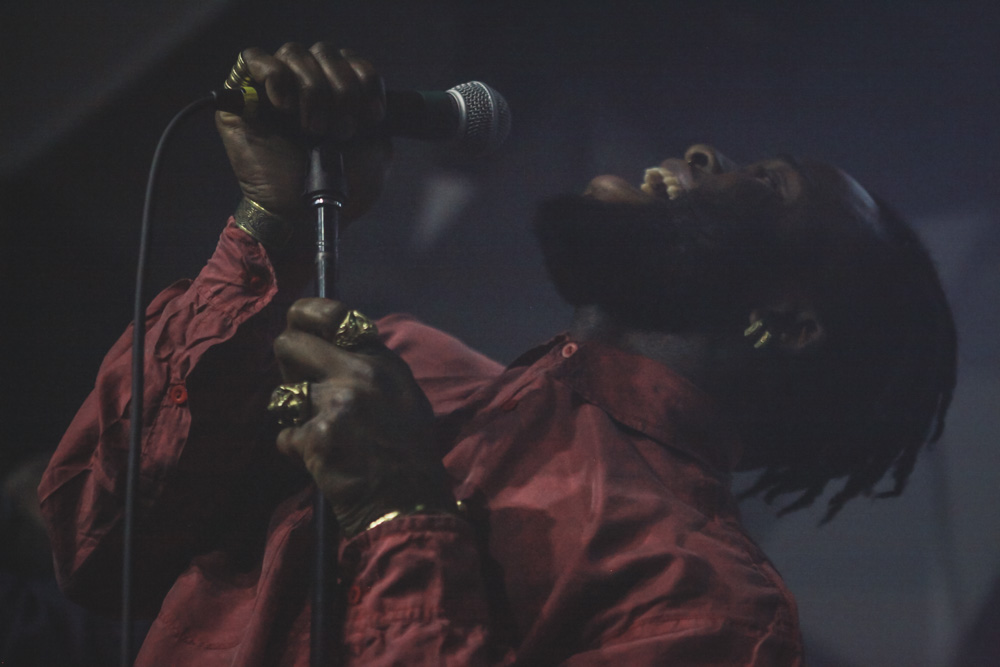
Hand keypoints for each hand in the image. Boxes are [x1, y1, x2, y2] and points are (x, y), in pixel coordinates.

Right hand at [216, 42, 391, 221]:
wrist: (304, 214)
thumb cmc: (340, 189)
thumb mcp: (375, 150)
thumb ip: (375, 114)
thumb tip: (373, 93)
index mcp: (335, 95)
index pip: (350, 59)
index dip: (364, 79)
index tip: (372, 115)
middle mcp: (304, 87)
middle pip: (324, 50)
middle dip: (341, 88)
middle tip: (341, 129)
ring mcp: (272, 90)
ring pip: (293, 51)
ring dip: (313, 88)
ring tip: (314, 128)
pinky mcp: (240, 98)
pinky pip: (253, 57)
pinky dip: (275, 76)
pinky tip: (285, 106)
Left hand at [273, 299, 454, 536]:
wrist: (411, 502)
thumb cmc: (409, 453)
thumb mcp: (402, 396)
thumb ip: (369, 368)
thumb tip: (331, 349)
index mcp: (382, 360)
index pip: (333, 314)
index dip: (305, 315)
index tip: (299, 327)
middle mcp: (359, 373)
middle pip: (289, 344)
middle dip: (287, 367)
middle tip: (301, 389)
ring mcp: (336, 403)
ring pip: (283, 394)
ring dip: (293, 415)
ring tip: (318, 431)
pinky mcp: (317, 437)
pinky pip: (285, 436)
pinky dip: (297, 451)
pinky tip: (322, 461)